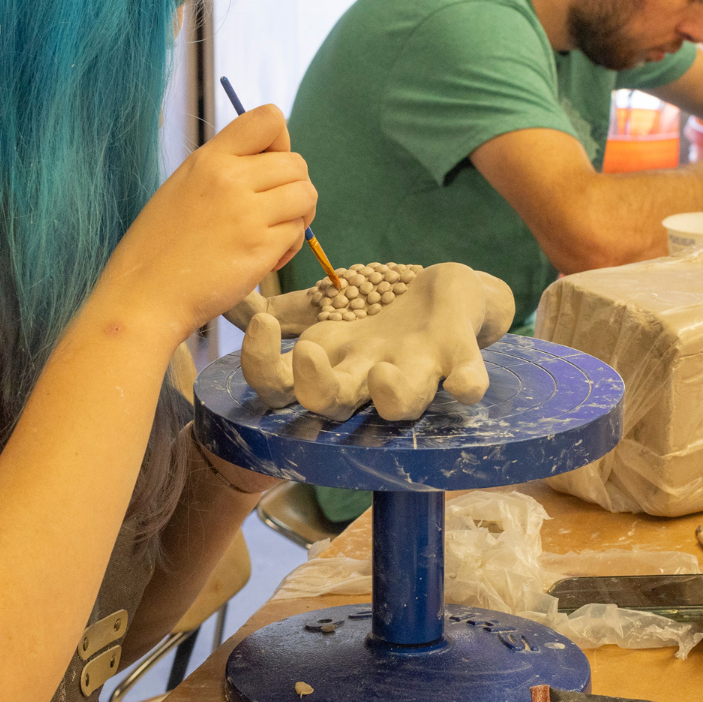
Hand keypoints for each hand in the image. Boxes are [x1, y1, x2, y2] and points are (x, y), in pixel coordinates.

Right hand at [90, 105, 315, 346]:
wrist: (145, 294)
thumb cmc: (159, 246)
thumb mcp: (183, 186)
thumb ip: (225, 169)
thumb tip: (271, 161)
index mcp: (210, 158)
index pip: (270, 118)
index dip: (281, 142)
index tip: (268, 166)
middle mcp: (231, 178)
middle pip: (297, 163)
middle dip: (294, 186)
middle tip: (274, 211)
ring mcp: (248, 213)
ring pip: (306, 196)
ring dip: (299, 216)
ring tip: (273, 235)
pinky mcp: (260, 247)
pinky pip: (298, 233)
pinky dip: (290, 246)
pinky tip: (265, 258)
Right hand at [241, 264, 515, 421]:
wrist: (458, 297)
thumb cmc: (388, 311)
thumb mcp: (335, 309)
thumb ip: (290, 311)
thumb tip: (235, 301)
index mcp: (334, 364)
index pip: (283, 387)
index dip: (262, 367)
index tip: (263, 323)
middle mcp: (369, 377)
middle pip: (335, 404)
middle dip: (316, 387)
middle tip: (307, 355)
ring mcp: (416, 368)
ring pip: (401, 402)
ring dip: (391, 395)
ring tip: (383, 373)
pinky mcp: (459, 353)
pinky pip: (467, 378)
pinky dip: (468, 383)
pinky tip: (465, 384)